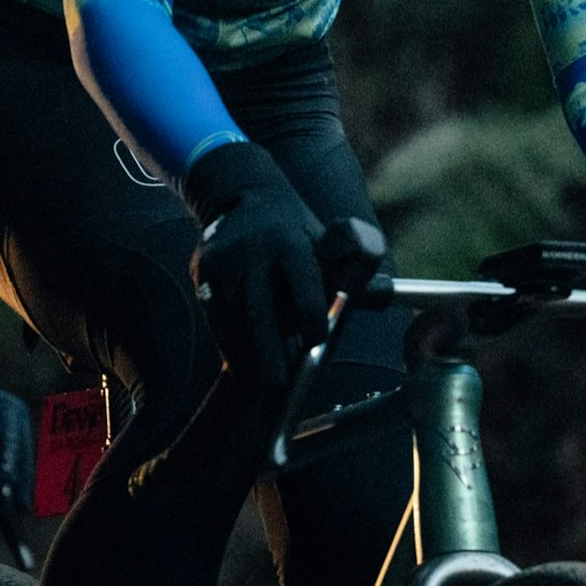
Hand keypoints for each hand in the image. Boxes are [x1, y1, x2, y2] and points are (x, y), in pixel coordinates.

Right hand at [183, 141, 326, 394]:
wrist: (242, 198)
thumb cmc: (295, 232)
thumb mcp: (324, 240)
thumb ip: (350, 271)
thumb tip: (382, 297)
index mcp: (290, 241)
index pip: (301, 279)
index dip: (309, 309)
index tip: (317, 340)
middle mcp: (253, 251)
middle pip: (259, 307)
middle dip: (267, 349)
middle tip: (277, 387)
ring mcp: (223, 262)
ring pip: (233, 316)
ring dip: (247, 352)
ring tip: (261, 383)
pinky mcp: (203, 272)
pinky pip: (215, 316)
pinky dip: (229, 342)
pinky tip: (241, 363)